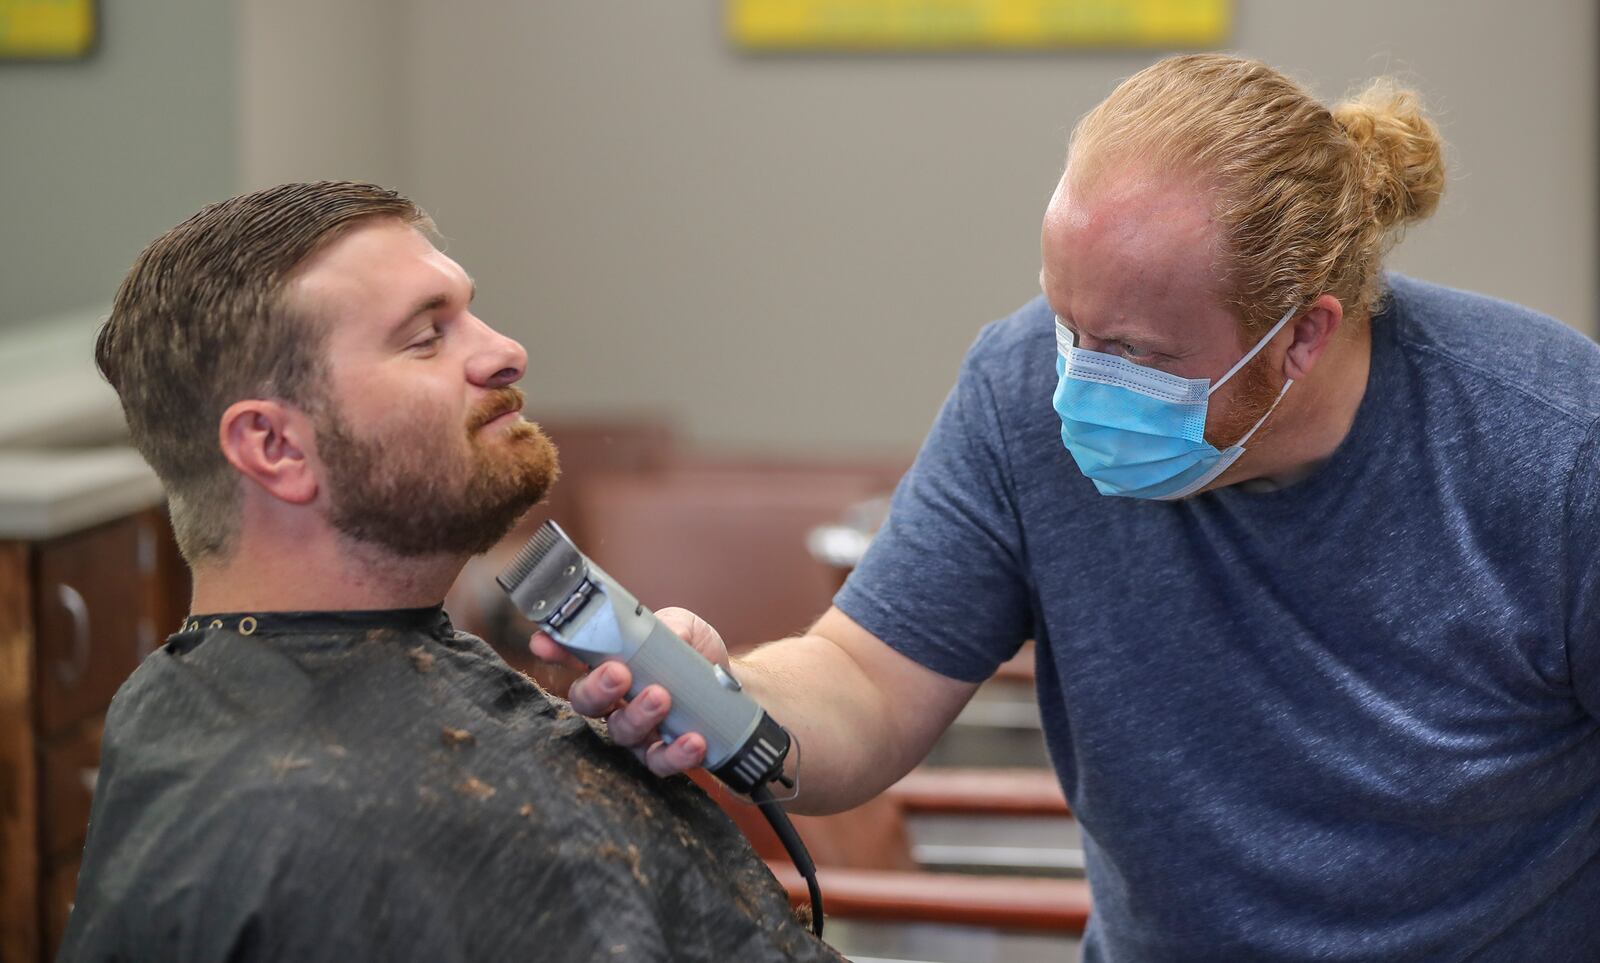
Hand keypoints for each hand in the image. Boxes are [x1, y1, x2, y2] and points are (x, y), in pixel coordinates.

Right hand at [529, 606, 731, 776]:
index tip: (544, 643)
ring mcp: (636, 730)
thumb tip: (670, 634)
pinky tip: (693, 739)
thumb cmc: (695, 654)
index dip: (554, 650)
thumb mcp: (684, 627)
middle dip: (596, 687)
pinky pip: (659, 761)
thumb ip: (672, 625)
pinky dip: (675, 753)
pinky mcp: (662, 754)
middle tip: (617, 673)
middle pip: (586, 701)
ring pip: (621, 732)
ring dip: (638, 716)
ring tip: (661, 697)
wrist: (732, 687)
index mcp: (609, 662)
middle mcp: (614, 700)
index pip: (572, 656)